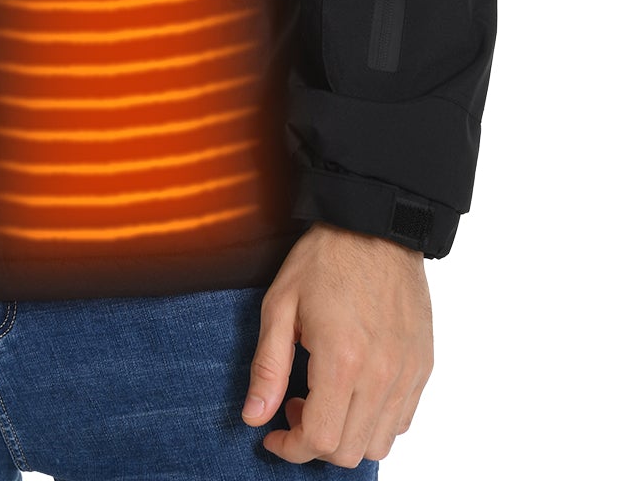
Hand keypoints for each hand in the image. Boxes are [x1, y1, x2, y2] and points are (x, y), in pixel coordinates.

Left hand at [241, 220, 432, 466]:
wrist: (375, 225)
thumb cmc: (325, 258)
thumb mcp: (281, 304)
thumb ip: (268, 367)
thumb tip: (253, 417)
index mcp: (342, 360)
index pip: (319, 439)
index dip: (291, 448)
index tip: (273, 434)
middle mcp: (381, 375)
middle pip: (349, 451)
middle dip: (314, 443)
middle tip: (295, 406)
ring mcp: (407, 373)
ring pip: (379, 443)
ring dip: (347, 435)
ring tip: (325, 397)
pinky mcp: (423, 366)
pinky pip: (403, 420)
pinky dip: (375, 421)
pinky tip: (354, 389)